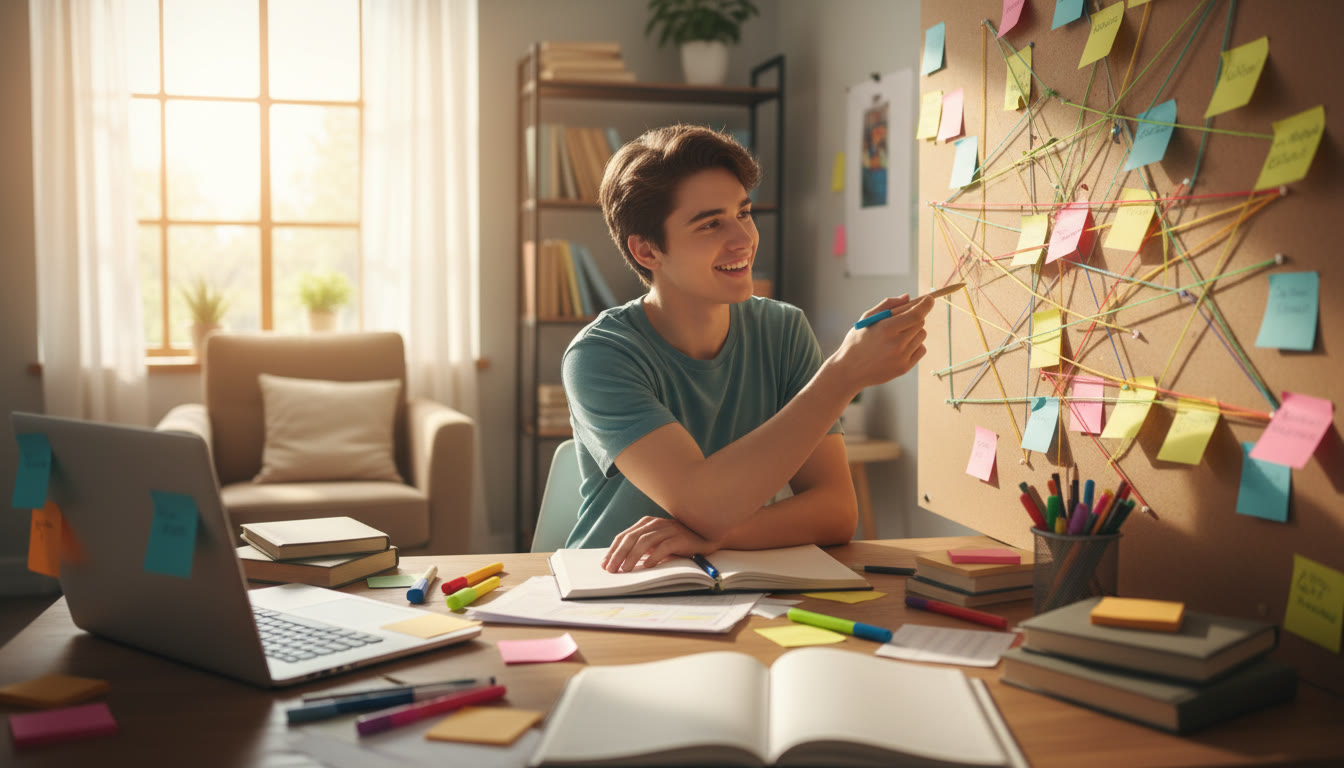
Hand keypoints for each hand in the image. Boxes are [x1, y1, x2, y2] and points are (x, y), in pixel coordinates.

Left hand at [601, 516, 720, 573]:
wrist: (705, 537)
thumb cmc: (677, 542)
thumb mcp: (656, 543)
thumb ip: (641, 548)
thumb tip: (619, 562)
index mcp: (646, 523)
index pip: (624, 536)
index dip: (612, 550)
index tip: (604, 565)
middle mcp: (655, 523)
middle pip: (631, 538)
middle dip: (618, 555)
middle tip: (611, 570)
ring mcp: (668, 529)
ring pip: (645, 542)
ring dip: (633, 557)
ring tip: (626, 570)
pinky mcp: (680, 537)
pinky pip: (664, 546)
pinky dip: (654, 557)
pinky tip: (647, 567)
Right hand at [831, 294, 931, 391]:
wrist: (849, 371)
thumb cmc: (857, 341)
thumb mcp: (866, 319)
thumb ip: (887, 305)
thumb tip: (908, 297)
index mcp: (886, 328)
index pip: (916, 313)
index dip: (926, 304)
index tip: (930, 299)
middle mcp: (896, 343)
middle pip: (920, 322)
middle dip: (915, 316)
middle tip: (903, 319)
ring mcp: (901, 357)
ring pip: (922, 335)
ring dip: (914, 331)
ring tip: (897, 336)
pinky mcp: (905, 367)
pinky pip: (921, 349)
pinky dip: (915, 345)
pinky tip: (899, 348)